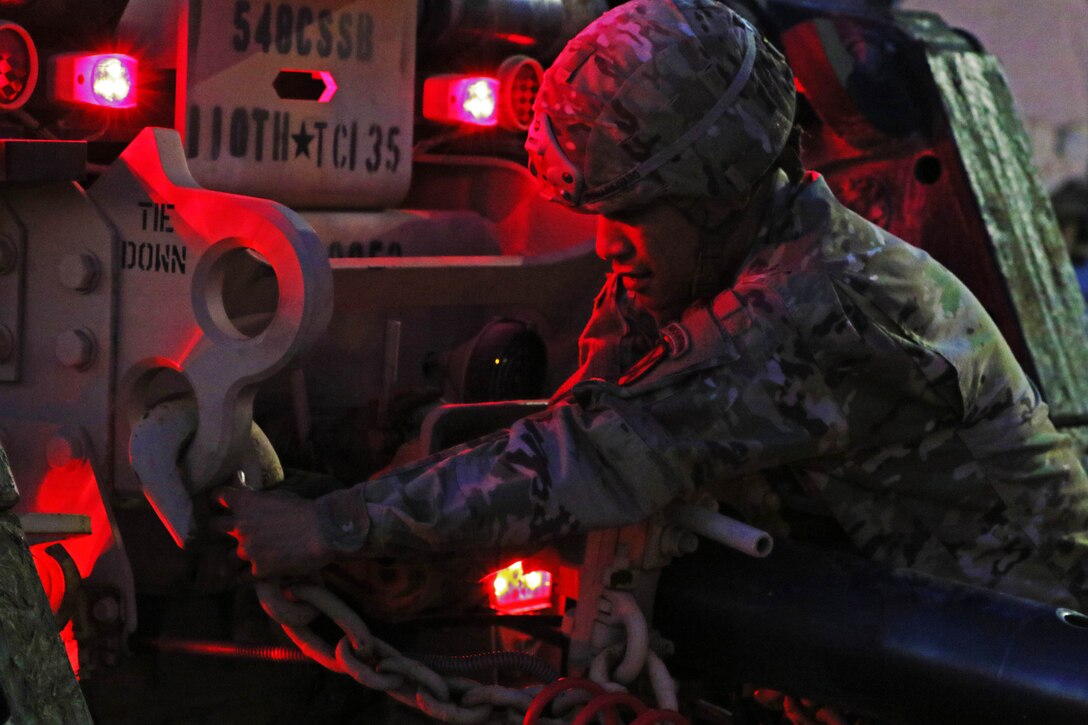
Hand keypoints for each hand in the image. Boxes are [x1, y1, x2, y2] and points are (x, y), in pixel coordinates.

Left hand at [212, 488, 333, 578]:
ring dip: (233, 558)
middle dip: (219, 529)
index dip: (218, 499)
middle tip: (229, 532)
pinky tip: (253, 575)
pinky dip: (246, 576)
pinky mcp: (258, 569)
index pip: (218, 496)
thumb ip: (255, 494)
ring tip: (243, 559)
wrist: (323, 531)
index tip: (222, 503)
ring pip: (226, 558)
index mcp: (245, 503)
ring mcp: (247, 549)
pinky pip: (242, 577)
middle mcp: (240, 526)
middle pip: (214, 527)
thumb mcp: (278, 495)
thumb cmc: (304, 509)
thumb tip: (239, 478)